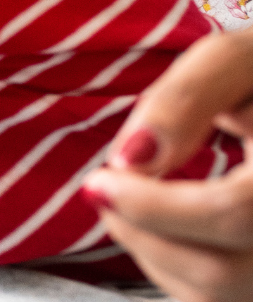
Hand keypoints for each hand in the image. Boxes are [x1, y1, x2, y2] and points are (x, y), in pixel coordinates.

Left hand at [83, 31, 252, 301]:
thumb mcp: (238, 62)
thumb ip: (187, 98)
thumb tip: (131, 157)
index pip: (234, 212)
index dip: (155, 206)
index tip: (102, 179)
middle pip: (223, 272)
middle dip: (143, 232)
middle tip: (105, 191)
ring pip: (218, 294)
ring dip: (153, 252)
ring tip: (132, 199)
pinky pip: (220, 297)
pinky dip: (177, 267)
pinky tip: (164, 225)